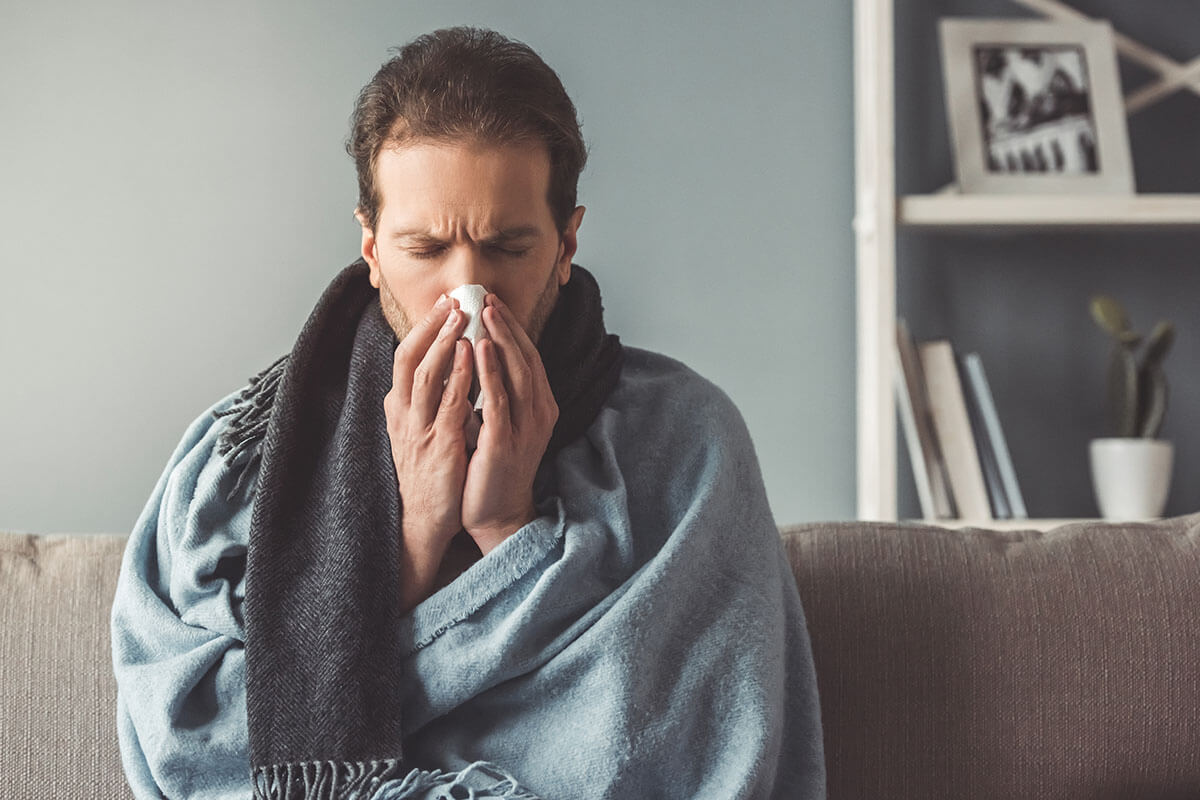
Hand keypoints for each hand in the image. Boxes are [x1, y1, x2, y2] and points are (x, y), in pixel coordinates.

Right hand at [384, 294, 473, 608]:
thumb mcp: (421, 428)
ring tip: (461, 316)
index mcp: (398, 408)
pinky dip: (458, 376)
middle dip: (431, 326)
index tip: (443, 302)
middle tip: (452, 299)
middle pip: (410, 358)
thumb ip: (428, 398)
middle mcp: (403, 414)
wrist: (425, 520)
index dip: (423, 327)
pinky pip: (448, 405)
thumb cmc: (429, 471)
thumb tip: (444, 362)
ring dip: (444, 343)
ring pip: (426, 376)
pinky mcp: (439, 447)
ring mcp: (419, 430)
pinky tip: (471, 355)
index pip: (404, 357)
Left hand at [461, 295, 558, 552]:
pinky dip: (490, 372)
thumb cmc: (493, 468)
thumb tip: (482, 356)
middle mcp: (538, 413)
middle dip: (506, 325)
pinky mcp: (505, 442)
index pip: (528, 357)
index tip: (492, 302)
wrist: (497, 514)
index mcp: (540, 406)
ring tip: (484, 313)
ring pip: (516, 373)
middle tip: (486, 297)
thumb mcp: (502, 423)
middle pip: (525, 358)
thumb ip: (499, 393)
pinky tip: (479, 350)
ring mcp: (524, 428)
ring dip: (500, 340)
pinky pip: (498, 400)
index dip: (512, 328)